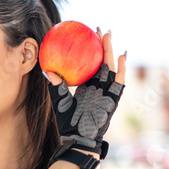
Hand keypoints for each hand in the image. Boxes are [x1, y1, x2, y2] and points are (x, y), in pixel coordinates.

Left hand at [43, 29, 125, 157]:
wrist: (79, 138)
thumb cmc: (68, 122)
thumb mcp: (59, 102)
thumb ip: (55, 86)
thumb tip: (46, 70)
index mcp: (86, 86)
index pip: (89, 64)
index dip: (89, 51)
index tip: (87, 36)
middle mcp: (98, 87)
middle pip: (102, 61)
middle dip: (102, 45)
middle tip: (99, 29)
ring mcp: (106, 92)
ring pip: (111, 67)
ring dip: (111, 51)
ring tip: (109, 36)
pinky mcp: (113, 99)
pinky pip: (119, 82)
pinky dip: (122, 69)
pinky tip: (121, 56)